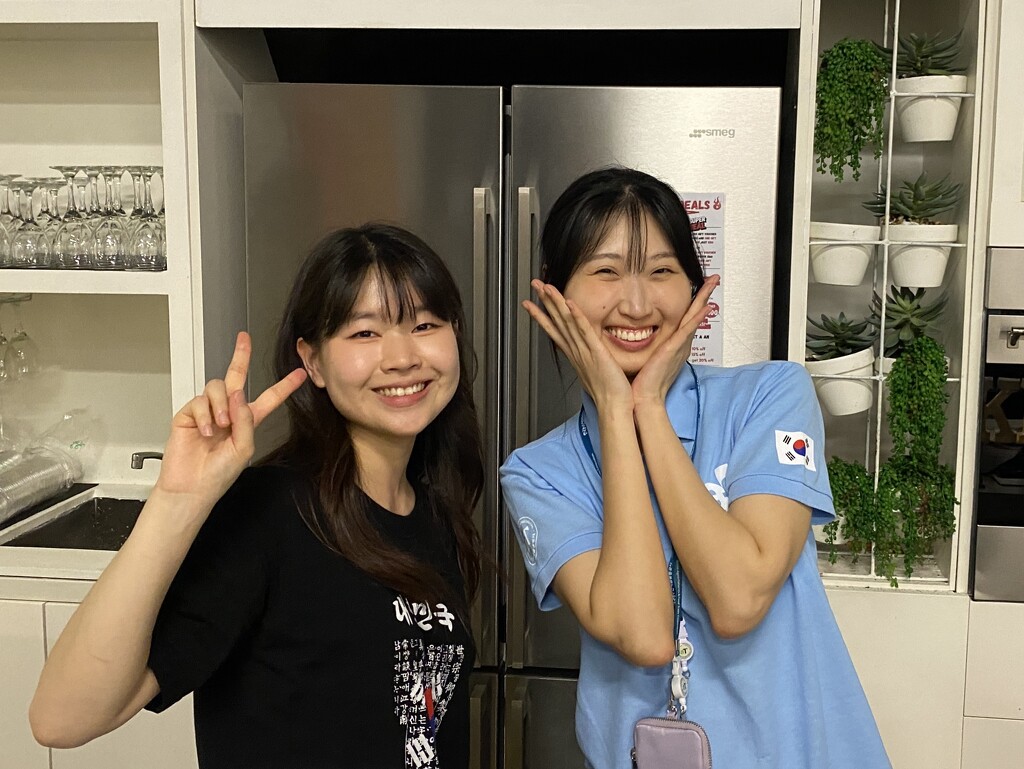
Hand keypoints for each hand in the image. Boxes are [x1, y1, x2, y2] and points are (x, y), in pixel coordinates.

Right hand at [154, 331, 306, 506]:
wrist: (192, 488)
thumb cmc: (218, 475)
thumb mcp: (244, 448)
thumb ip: (245, 420)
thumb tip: (238, 394)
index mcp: (247, 421)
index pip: (269, 398)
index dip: (284, 386)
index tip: (299, 373)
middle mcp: (228, 412)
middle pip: (236, 377)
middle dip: (240, 356)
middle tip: (244, 339)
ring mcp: (208, 411)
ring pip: (217, 388)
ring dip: (221, 405)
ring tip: (221, 426)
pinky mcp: (189, 414)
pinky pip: (199, 401)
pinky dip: (206, 415)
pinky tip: (207, 431)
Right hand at [523, 280, 632, 410]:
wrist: (614, 408)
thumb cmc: (609, 394)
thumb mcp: (595, 372)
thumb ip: (590, 359)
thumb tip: (588, 355)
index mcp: (575, 355)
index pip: (555, 330)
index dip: (542, 315)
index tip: (531, 304)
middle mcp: (576, 351)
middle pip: (556, 321)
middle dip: (544, 302)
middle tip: (534, 286)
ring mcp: (584, 351)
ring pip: (566, 322)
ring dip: (555, 303)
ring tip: (546, 288)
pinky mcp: (596, 352)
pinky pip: (584, 331)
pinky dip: (576, 316)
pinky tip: (569, 303)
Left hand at [631, 275, 719, 406]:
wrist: (643, 398)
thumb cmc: (643, 383)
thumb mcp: (647, 358)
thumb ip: (647, 346)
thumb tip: (636, 335)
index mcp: (674, 345)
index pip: (686, 318)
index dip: (694, 303)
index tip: (699, 289)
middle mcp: (680, 344)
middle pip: (695, 314)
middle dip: (704, 295)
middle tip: (714, 279)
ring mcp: (679, 346)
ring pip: (694, 317)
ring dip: (704, 299)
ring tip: (713, 283)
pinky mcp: (674, 349)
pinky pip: (688, 329)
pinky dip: (697, 317)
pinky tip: (705, 306)